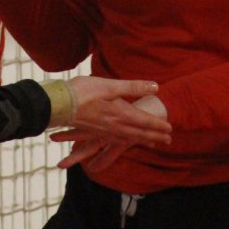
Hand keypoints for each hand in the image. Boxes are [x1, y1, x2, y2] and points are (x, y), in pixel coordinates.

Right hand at [52, 94, 168, 171]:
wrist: (58, 105)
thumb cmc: (82, 92)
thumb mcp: (109, 85)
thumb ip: (133, 87)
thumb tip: (155, 87)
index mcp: (120, 114)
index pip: (144, 121)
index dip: (158, 125)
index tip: (170, 129)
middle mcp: (114, 125)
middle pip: (139, 133)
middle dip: (154, 136)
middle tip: (168, 141)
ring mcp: (104, 130)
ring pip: (128, 138)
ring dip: (142, 140)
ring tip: (152, 143)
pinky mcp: (95, 131)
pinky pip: (114, 140)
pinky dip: (124, 142)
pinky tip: (124, 142)